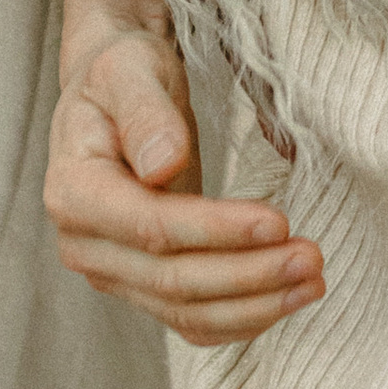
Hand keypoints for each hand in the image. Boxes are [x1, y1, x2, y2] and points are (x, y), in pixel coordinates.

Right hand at [44, 0, 322, 347]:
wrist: (115, 90)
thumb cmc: (124, 72)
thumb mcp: (129, 70)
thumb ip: (145, 114)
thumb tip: (163, 164)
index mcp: (73, 190)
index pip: (150, 227)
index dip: (215, 231)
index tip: (277, 221)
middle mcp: (84, 243)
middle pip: (172, 280)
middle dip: (248, 275)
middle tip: (313, 258)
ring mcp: (112, 270)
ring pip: (184, 310)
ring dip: (254, 304)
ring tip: (313, 282)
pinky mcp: (141, 282)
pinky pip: (190, 318)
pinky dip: (240, 318)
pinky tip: (285, 301)